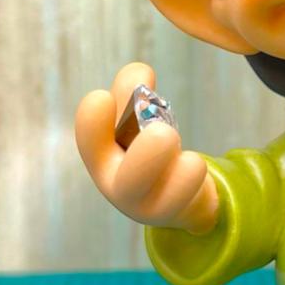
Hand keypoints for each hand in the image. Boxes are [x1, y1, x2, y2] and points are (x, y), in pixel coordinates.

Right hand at [75, 62, 218, 233]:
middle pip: (130, 182)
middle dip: (148, 157)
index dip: (92, 124)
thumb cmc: (150, 149)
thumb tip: (140, 72)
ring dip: (182, 167)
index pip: (89, 144)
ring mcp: (151, 207)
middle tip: (164, 133)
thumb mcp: (137, 121)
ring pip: (167, 195)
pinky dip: (196, 173)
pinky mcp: (179, 213)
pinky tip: (194, 165)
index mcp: (104, 160)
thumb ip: (133, 96)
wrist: (180, 193)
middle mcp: (121, 188)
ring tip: (185, 150)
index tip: (102, 97)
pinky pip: (191, 195)